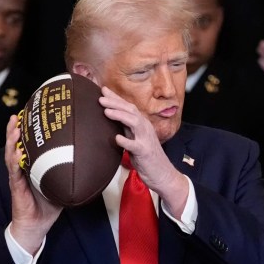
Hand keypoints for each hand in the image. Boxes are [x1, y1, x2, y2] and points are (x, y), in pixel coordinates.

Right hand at [6, 115, 62, 254]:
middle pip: (17, 144)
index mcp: (34, 164)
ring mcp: (18, 175)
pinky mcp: (16, 185)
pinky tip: (15, 152)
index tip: (34, 115)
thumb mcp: (63, 184)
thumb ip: (74, 173)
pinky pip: (14, 171)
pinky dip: (14, 160)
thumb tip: (95, 163)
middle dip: (16, 128)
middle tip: (19, 113)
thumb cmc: (49, 203)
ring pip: (11, 153)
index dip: (30, 131)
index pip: (30, 145)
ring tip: (14, 126)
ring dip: (11, 139)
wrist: (37, 223)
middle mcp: (23, 167)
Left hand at [98, 86, 187, 215]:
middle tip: (100, 97)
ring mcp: (146, 140)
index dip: (116, 98)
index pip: (128, 107)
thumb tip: (112, 118)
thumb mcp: (136, 139)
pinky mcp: (145, 152)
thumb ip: (126, 129)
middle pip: (130, 111)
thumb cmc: (147, 157)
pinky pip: (135, 145)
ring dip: (120, 116)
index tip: (103, 89)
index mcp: (142, 125)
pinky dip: (126, 141)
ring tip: (106, 111)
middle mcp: (145, 128)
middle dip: (115, 103)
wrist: (163, 174)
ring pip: (134, 122)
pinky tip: (117, 138)